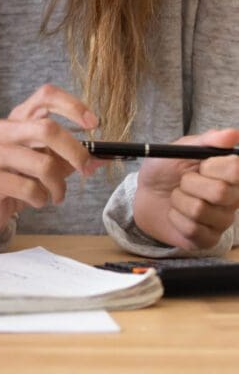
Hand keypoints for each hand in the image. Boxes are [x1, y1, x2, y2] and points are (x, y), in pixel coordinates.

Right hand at [0, 84, 100, 239]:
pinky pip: (31, 189)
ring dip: (59, 186)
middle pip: (47, 128)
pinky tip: (36, 200)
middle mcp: (4, 129)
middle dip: (76, 152)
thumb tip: (103, 157)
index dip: (73, 106)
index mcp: (19, 118)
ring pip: (44, 165)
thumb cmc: (19, 175)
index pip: (46, 95)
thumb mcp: (47, 161)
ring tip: (57, 194)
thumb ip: (71, 157)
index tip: (95, 124)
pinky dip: (42, 199)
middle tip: (86, 169)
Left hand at [134, 128, 238, 249]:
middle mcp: (232, 199)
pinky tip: (175, 213)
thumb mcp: (179, 149)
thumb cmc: (165, 170)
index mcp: (228, 175)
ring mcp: (222, 221)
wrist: (144, 195)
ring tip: (177, 197)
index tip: (199, 165)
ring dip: (179, 200)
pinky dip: (175, 217)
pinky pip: (192, 229)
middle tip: (182, 181)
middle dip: (190, 183)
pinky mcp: (208, 239)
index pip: (236, 169)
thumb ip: (206, 141)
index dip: (212, 166)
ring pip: (201, 210)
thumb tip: (234, 133)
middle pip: (220, 192)